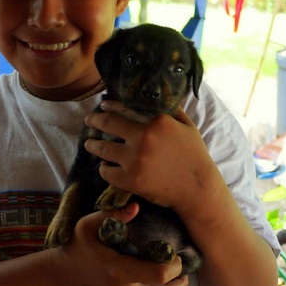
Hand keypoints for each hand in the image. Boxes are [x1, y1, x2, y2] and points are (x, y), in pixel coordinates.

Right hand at [48, 202, 187, 285]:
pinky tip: (155, 280)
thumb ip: (112, 215)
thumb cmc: (77, 246)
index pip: (160, 275)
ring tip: (175, 273)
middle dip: (180, 280)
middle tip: (183, 266)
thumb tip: (136, 207)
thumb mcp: (88, 225)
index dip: (175, 266)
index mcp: (117, 270)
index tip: (176, 254)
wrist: (59, 275)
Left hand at [83, 99, 219, 216]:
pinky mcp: (131, 180)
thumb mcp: (187, 126)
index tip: (103, 105)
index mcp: (157, 121)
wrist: (197, 189)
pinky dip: (103, 168)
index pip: (126, 108)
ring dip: (93, 145)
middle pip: (108, 124)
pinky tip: (103, 165)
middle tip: (88, 120)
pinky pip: (107, 172)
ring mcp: (135, 159)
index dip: (111, 105)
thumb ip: (171, 110)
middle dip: (94, 120)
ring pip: (103, 148)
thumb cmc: (194, 156)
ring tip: (89, 144)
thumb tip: (159, 95)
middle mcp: (143, 137)